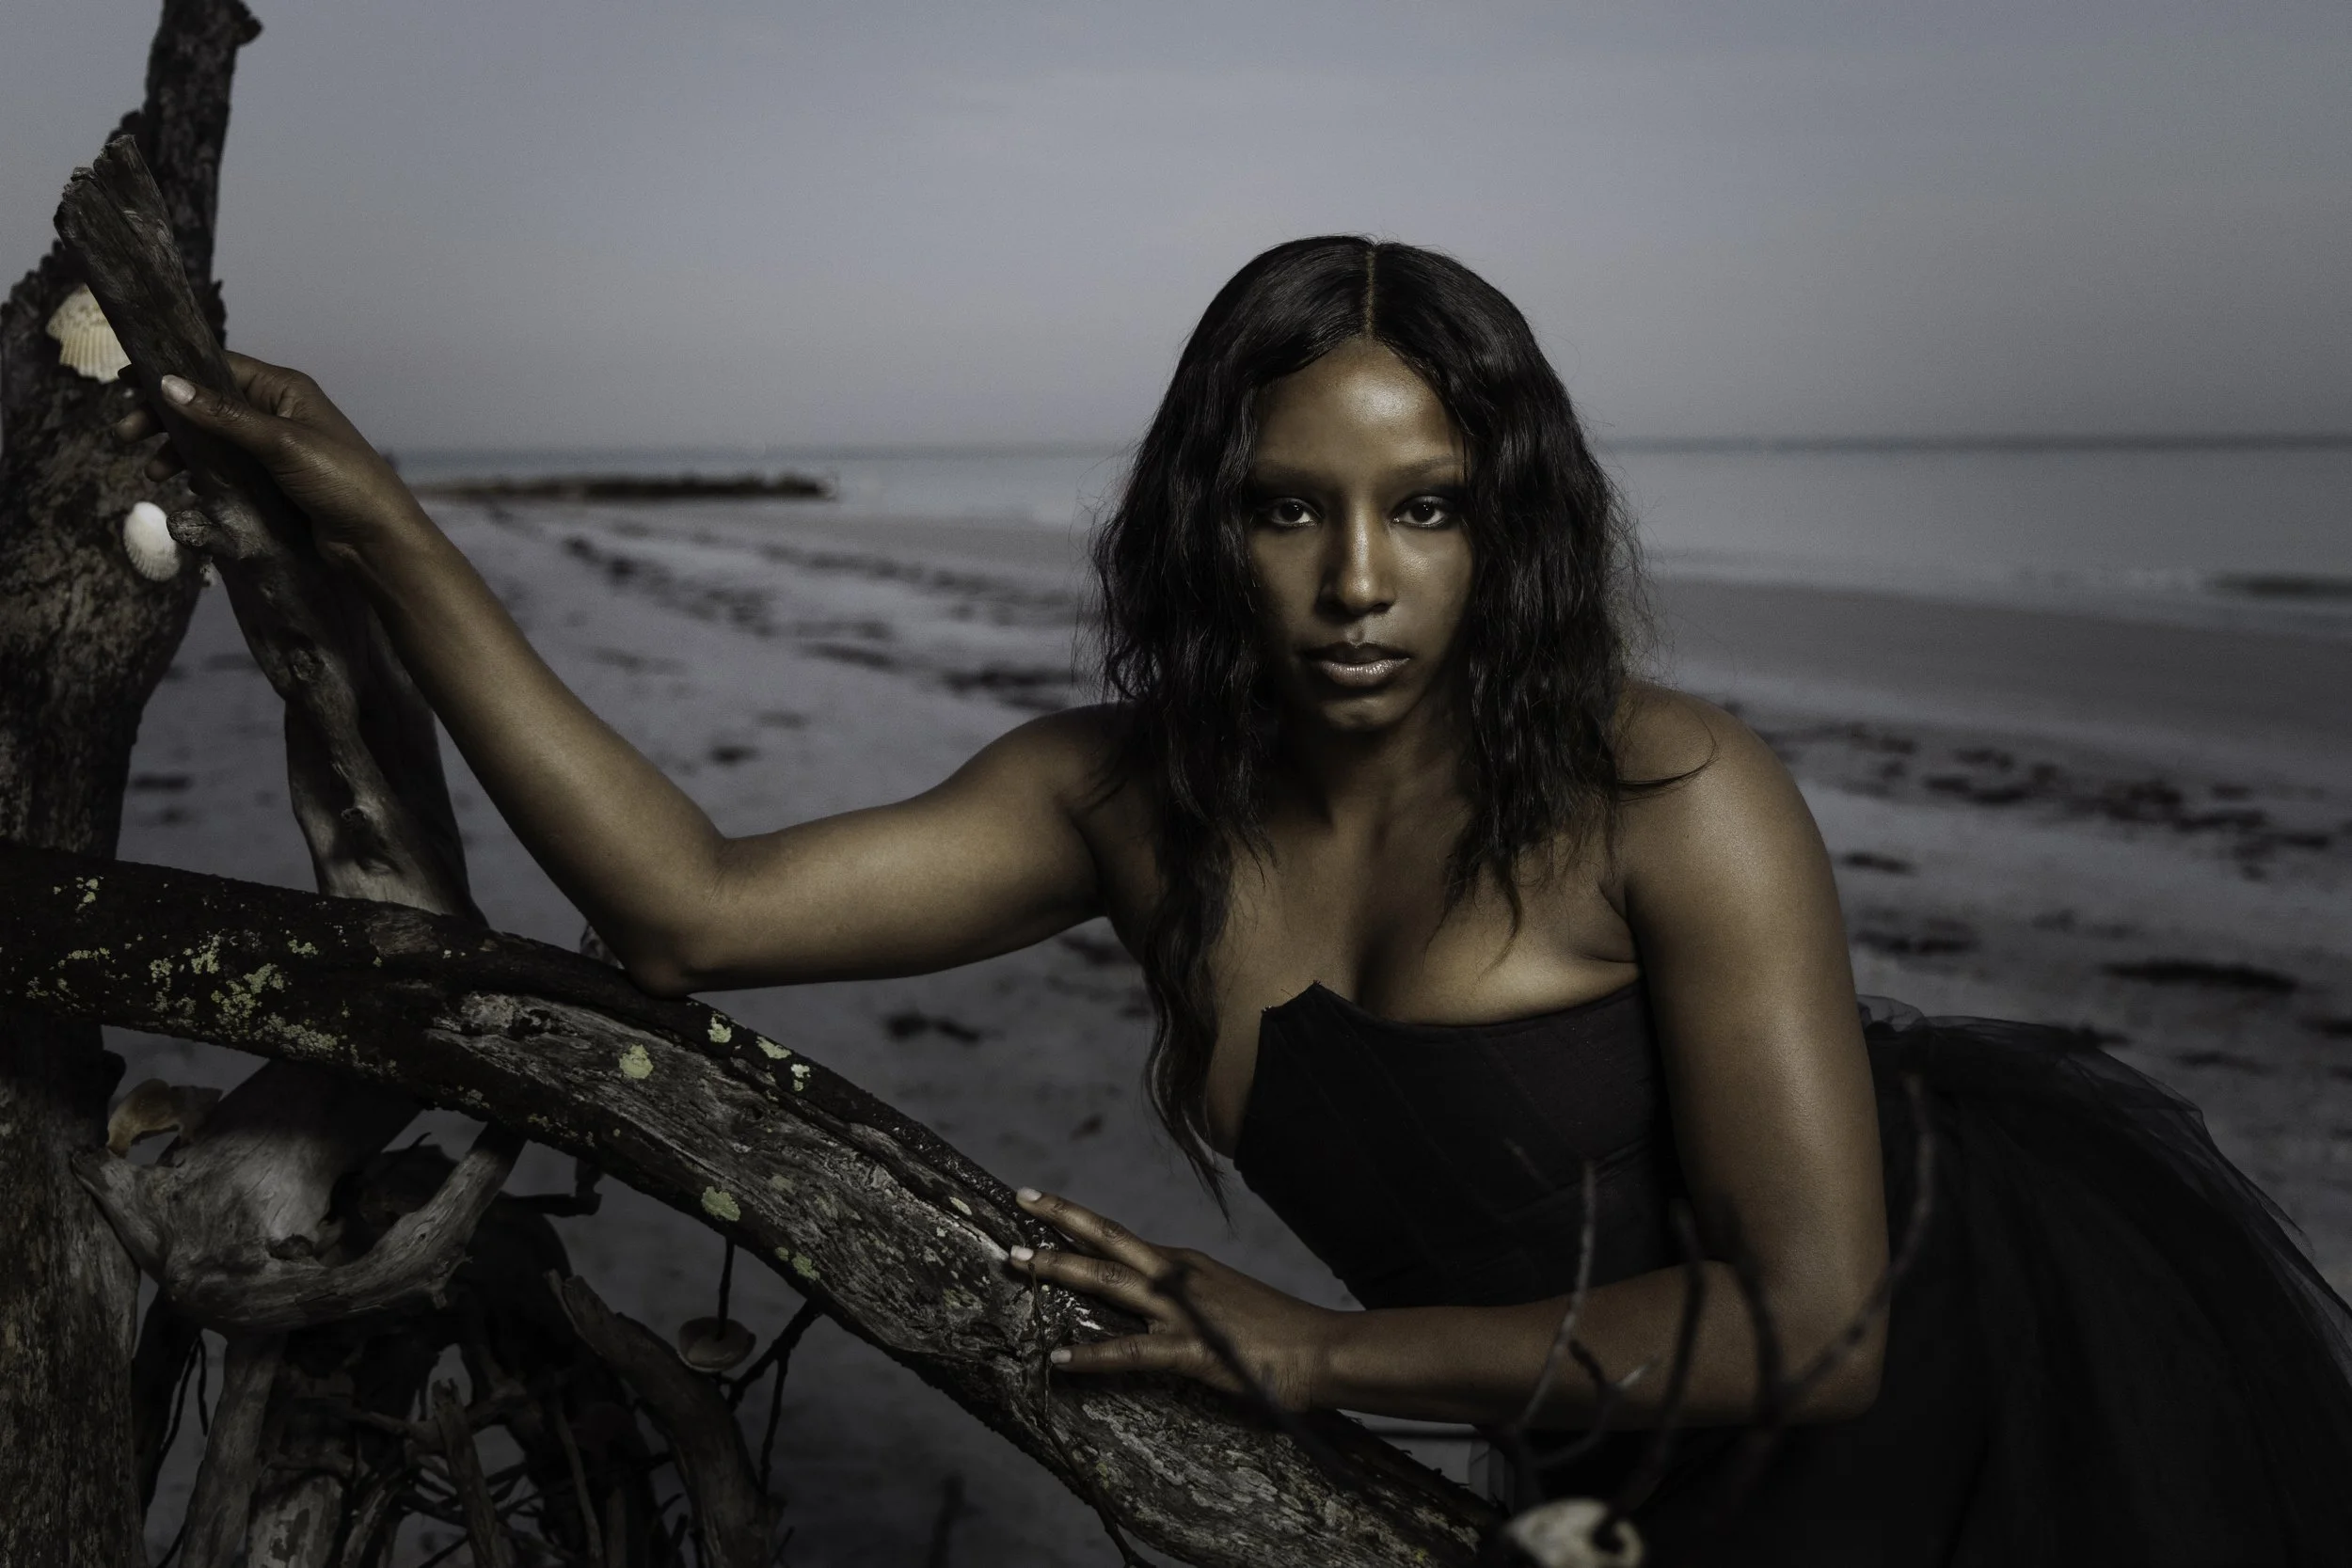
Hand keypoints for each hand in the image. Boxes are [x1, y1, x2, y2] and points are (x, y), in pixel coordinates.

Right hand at [113, 352, 430, 575]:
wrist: (376, 540)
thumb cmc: (340, 481)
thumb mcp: (281, 444)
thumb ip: (225, 416)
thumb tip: (169, 384)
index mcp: (285, 390)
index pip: (217, 367)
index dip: (173, 371)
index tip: (127, 382)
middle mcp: (278, 413)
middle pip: (207, 404)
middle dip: (166, 418)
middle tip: (124, 436)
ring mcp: (275, 449)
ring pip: (213, 440)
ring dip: (180, 452)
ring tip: (152, 476)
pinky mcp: (273, 482)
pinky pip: (227, 470)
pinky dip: (202, 476)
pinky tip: (184, 491)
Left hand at [1010, 1187, 1341, 1410]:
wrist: (1323, 1348)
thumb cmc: (1280, 1332)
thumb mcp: (1224, 1302)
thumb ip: (1188, 1300)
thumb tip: (1158, 1305)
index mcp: (1184, 1265)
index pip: (1122, 1238)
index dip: (1081, 1221)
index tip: (1043, 1204)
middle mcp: (1177, 1276)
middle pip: (1109, 1240)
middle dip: (1060, 1221)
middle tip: (1020, 1202)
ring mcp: (1182, 1309)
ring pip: (1109, 1280)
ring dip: (1061, 1269)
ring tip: (1020, 1263)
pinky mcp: (1191, 1348)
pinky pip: (1131, 1351)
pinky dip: (1092, 1355)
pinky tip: (1060, 1358)